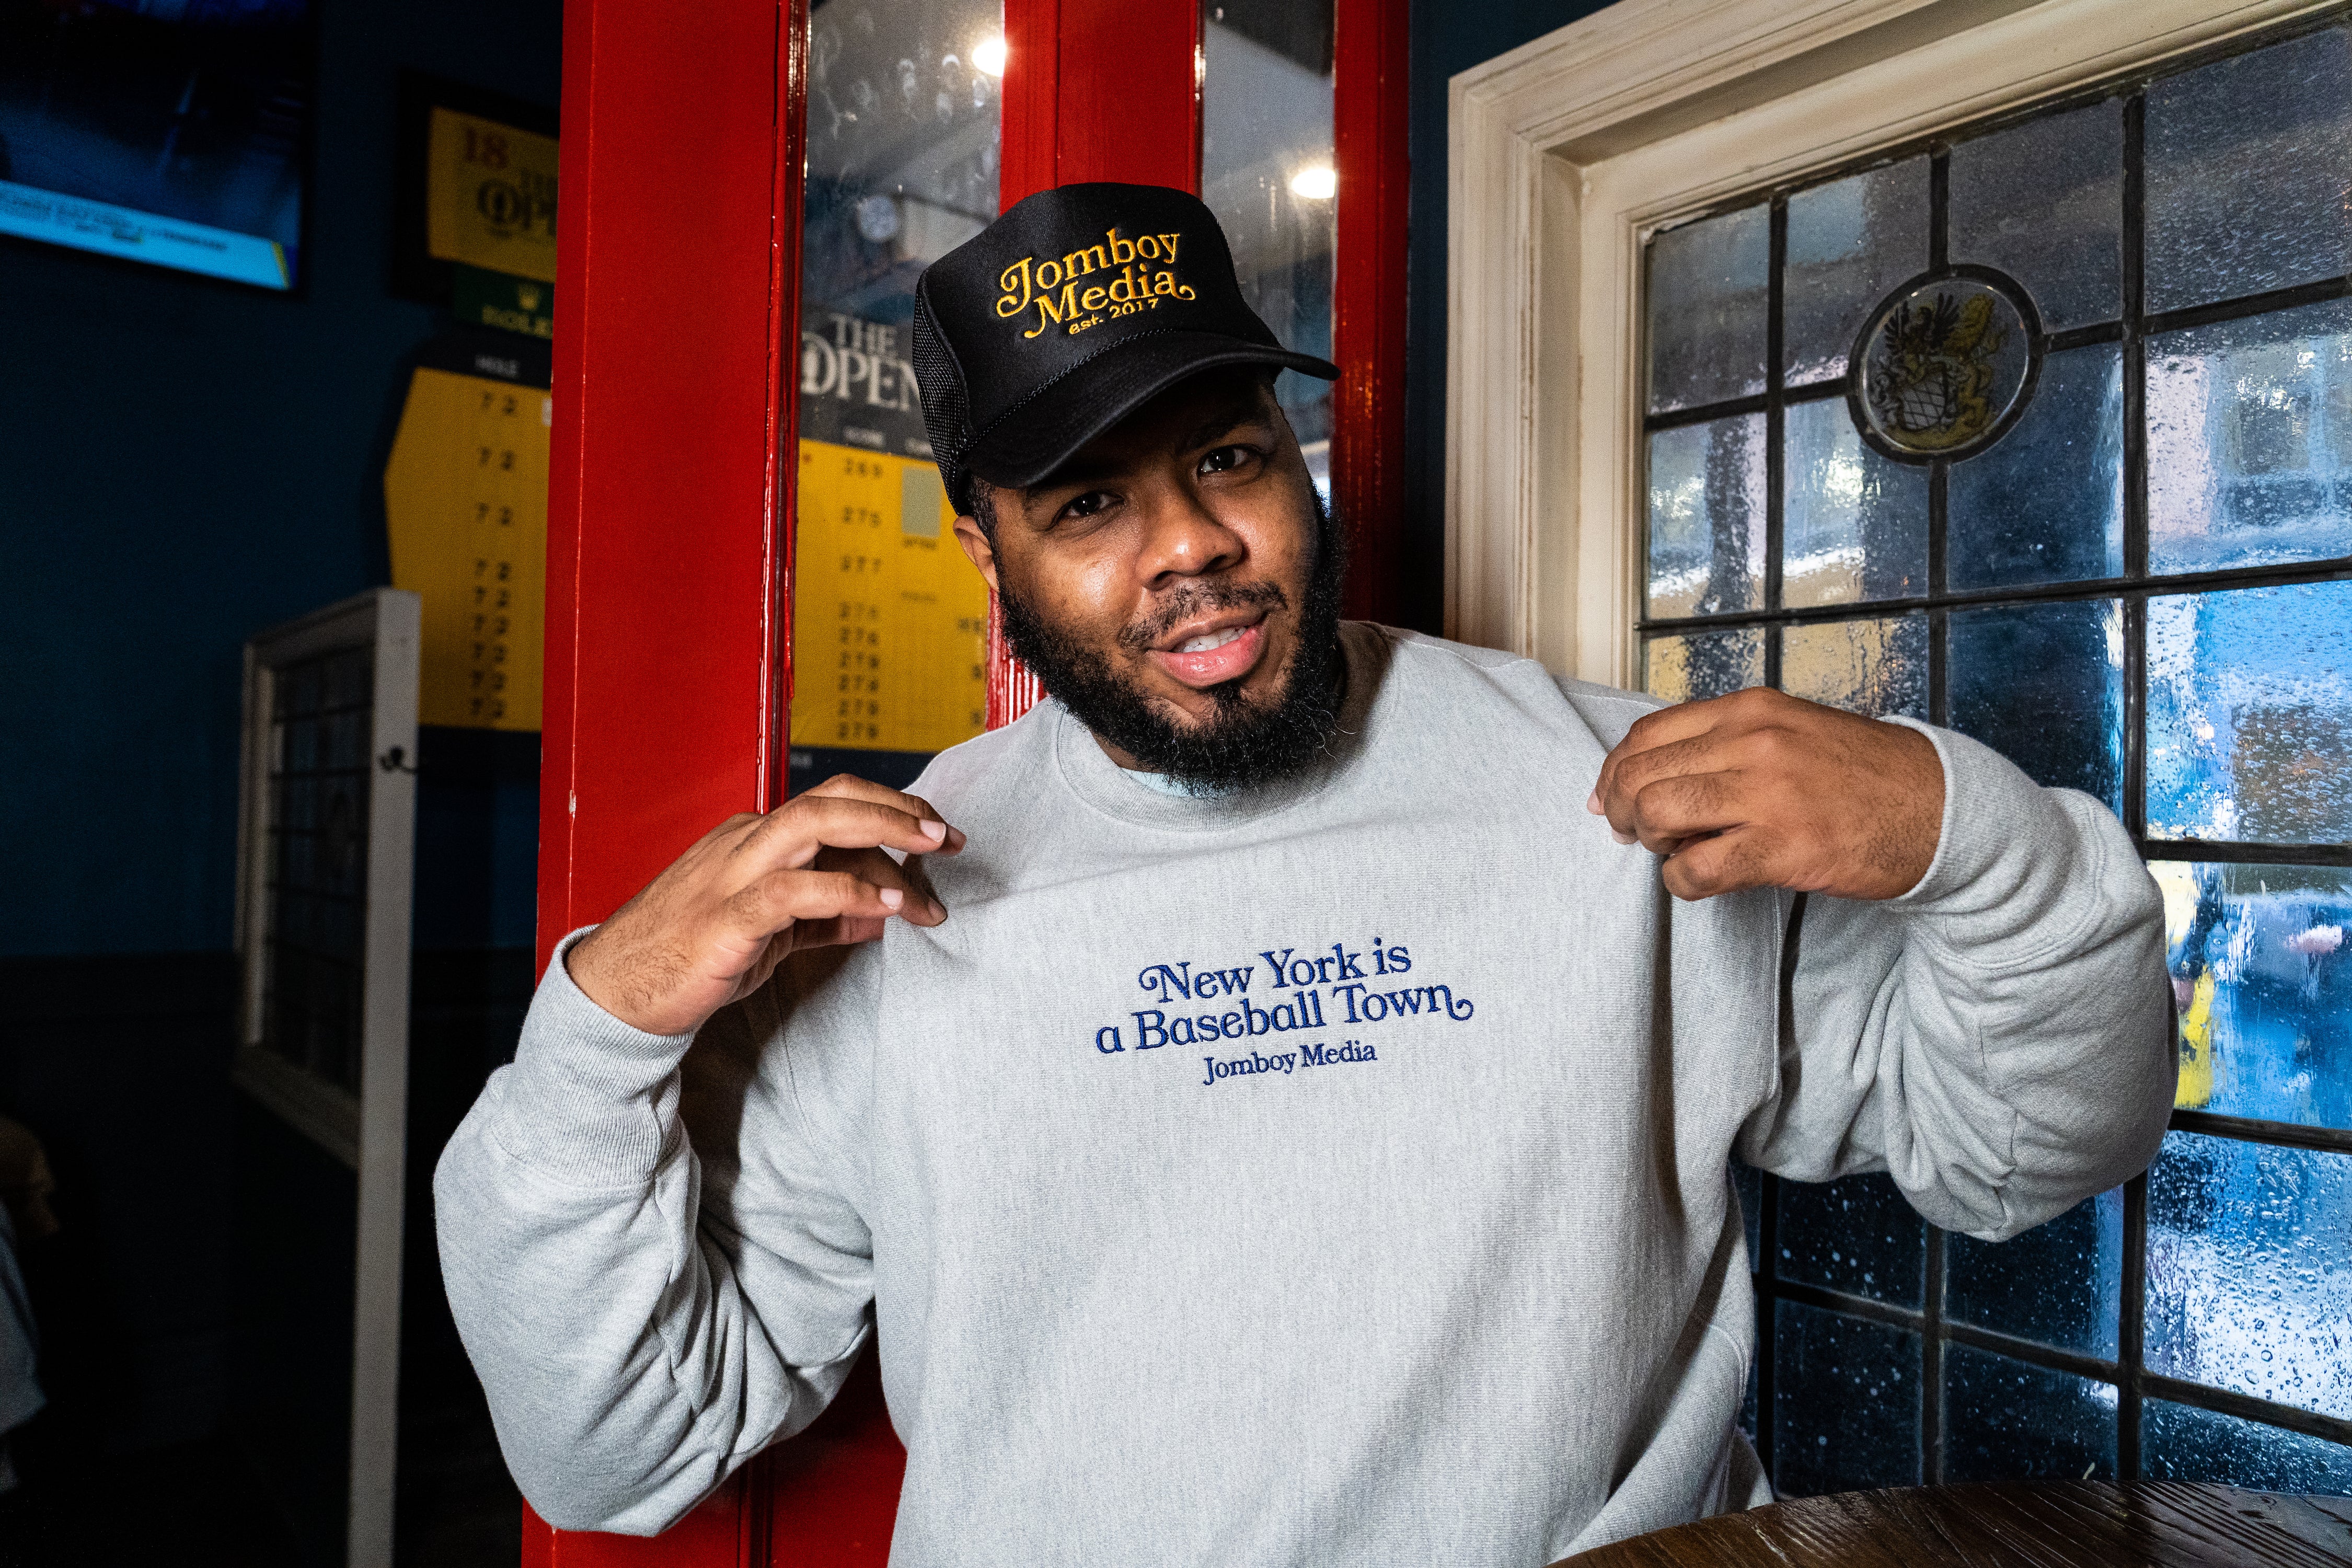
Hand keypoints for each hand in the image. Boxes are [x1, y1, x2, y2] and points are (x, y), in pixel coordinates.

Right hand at [567, 775, 964, 1035]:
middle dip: (897, 809)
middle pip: (830, 799)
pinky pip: (795, 891)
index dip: (893, 815)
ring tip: (931, 860)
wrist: (616, 994)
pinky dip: (848, 893)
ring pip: (813, 824)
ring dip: (882, 835)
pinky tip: (888, 909)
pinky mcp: (726, 918)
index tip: (938, 838)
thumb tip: (882, 915)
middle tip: (949, 836)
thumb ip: (824, 919)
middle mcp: (745, 844)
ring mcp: (732, 875)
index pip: (834, 807)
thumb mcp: (770, 934)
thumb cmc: (689, 958)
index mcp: (754, 839)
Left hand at [1587, 687, 1943, 902]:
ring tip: (1677, 851)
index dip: (1616, 773)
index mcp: (1749, 709)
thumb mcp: (1788, 731)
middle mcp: (1752, 741)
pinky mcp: (1782, 847)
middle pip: (1641, 775)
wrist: (1937, 807)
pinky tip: (1702, 878)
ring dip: (1651, 843)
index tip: (1612, 800)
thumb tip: (1645, 777)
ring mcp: (1767, 793)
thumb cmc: (1859, 775)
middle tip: (1643, 834)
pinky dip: (1682, 882)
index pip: (1646, 734)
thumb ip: (1723, 745)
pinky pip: (1695, 870)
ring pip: (1658, 815)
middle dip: (1625, 812)